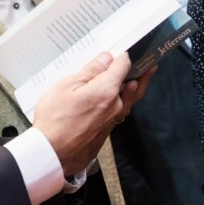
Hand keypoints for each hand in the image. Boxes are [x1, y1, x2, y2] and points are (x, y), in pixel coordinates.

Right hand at [33, 52, 134, 175]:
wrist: (51, 152)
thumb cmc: (55, 119)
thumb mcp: (67, 86)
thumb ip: (90, 71)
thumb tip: (106, 59)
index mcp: (106, 90)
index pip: (122, 67)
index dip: (123, 57)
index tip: (125, 52)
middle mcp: (114, 106)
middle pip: (133, 86)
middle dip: (142, 74)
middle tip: (152, 65)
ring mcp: (111, 121)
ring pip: (129, 102)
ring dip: (137, 89)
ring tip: (140, 81)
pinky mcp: (105, 132)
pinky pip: (120, 113)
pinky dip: (124, 103)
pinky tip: (119, 100)